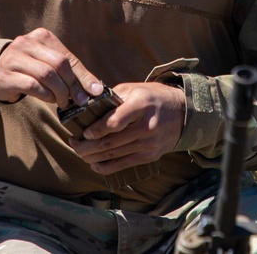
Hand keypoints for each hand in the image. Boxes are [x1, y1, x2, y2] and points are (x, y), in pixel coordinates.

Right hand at [0, 28, 102, 105]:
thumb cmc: (30, 69)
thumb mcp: (50, 64)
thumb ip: (71, 73)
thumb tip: (96, 89)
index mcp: (42, 36)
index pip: (68, 57)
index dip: (83, 76)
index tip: (95, 92)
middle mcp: (26, 42)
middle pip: (58, 64)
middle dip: (72, 85)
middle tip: (77, 100)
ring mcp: (14, 57)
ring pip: (46, 75)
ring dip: (59, 92)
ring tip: (62, 101)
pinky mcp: (6, 75)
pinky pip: (33, 86)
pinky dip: (46, 95)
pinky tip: (49, 100)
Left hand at [69, 82, 184, 174]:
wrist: (182, 113)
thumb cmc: (153, 98)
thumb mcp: (135, 89)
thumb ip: (113, 97)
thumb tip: (88, 107)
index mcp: (141, 105)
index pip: (116, 122)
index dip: (97, 129)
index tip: (84, 132)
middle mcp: (146, 126)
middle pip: (111, 142)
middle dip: (87, 146)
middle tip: (74, 143)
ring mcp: (149, 144)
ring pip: (114, 155)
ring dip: (93, 156)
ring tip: (79, 152)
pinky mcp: (149, 156)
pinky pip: (123, 164)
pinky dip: (106, 167)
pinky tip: (94, 164)